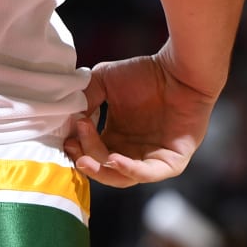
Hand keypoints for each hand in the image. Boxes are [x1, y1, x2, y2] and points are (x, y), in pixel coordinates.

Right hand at [63, 53, 216, 188]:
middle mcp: (133, 152)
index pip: (92, 154)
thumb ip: (85, 98)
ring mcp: (152, 158)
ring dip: (103, 170)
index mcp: (117, 138)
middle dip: (87, 162)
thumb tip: (68, 120)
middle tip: (73, 146)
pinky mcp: (172, 161)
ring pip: (123, 177)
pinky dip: (130, 170)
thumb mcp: (104, 81)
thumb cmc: (145, 72)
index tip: (66, 137)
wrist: (180, 69)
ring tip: (86, 159)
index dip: (78, 149)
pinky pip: (149, 173)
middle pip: (105, 169)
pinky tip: (114, 159)